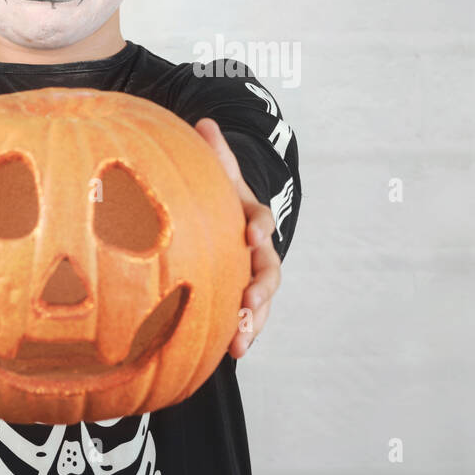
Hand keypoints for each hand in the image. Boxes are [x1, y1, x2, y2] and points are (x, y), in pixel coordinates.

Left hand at [194, 118, 279, 358]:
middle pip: (269, 269)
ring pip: (262, 301)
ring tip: (241, 342)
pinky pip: (249, 318)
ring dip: (254, 320)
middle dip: (261, 286)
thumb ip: (215, 154)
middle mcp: (260, 251)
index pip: (262, 221)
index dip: (259, 228)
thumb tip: (205, 123)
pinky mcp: (243, 299)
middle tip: (249, 299)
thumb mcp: (217, 175)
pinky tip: (233, 351)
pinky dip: (243, 332)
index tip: (253, 235)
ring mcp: (254, 277)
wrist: (226, 222)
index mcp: (253, 219)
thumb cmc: (219, 196)